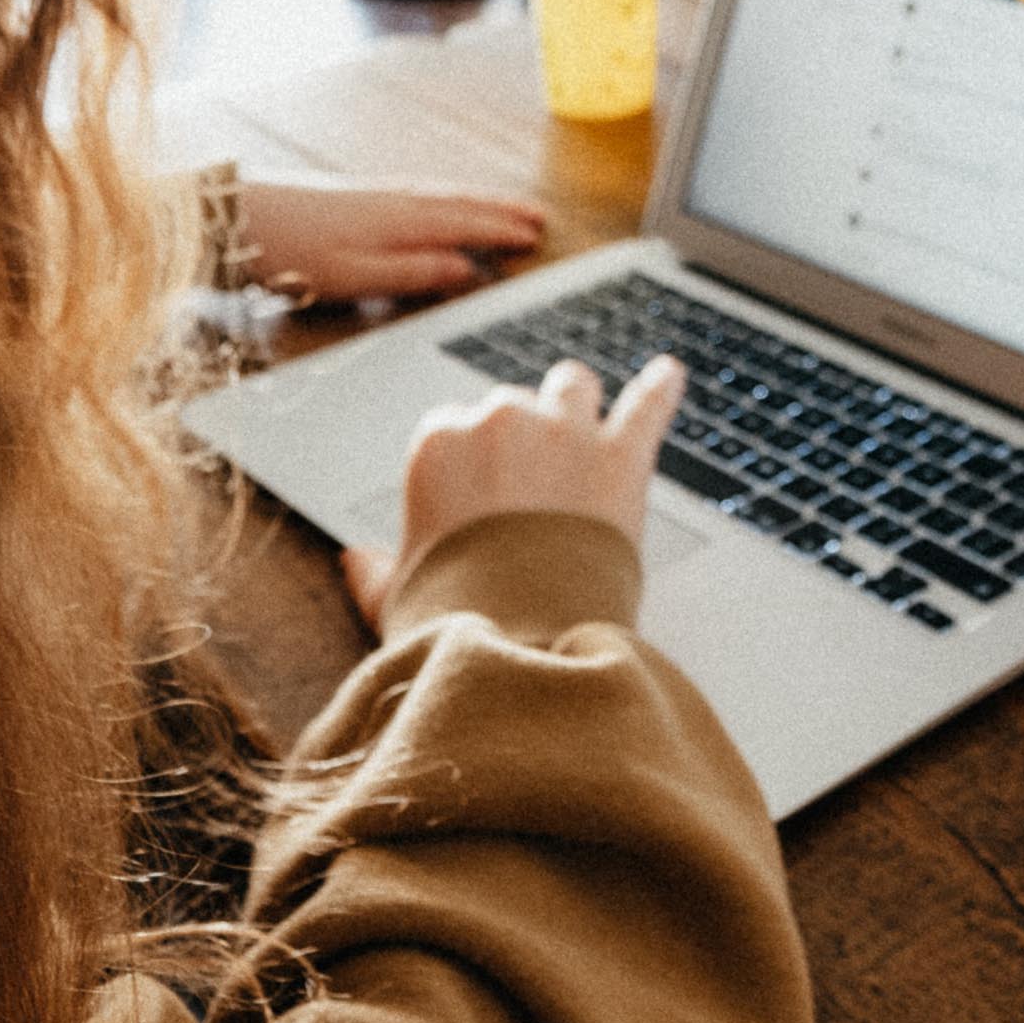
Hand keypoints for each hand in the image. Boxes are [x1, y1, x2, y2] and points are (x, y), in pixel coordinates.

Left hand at [231, 177, 546, 304]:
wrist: (237, 218)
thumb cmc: (291, 253)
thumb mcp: (356, 276)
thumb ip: (413, 273)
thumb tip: (467, 268)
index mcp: (401, 221)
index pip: (466, 223)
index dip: (502, 230)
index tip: (537, 236)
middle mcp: (395, 201)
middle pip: (460, 203)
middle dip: (501, 210)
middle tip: (539, 216)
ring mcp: (375, 196)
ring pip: (442, 196)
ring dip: (478, 203)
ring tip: (505, 208)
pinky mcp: (357, 199)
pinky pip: (422, 195)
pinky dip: (448, 199)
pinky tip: (442, 206)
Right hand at [341, 355, 680, 632]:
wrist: (525, 646)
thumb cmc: (456, 622)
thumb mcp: (399, 599)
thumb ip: (375, 573)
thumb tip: (354, 561)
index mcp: (439, 445)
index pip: (453, 426)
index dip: (469, 460)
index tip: (477, 491)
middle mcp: (500, 421)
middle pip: (513, 406)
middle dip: (521, 438)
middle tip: (529, 486)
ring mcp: (565, 432)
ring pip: (572, 386)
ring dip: (575, 404)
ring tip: (584, 422)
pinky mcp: (621, 455)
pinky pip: (648, 405)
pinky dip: (661, 389)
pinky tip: (669, 376)